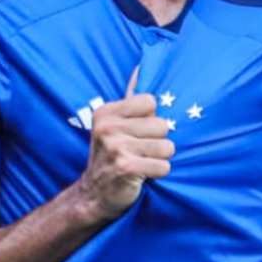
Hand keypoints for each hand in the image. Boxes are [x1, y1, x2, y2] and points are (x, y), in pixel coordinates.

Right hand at [76, 68, 173, 218]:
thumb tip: (142, 66)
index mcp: (106, 112)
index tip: (137, 132)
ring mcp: (115, 147)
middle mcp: (107, 127)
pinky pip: (164, 166)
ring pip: (167, 147)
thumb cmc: (112, 156)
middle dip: (158, 142)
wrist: (93, 194)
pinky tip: (141, 175)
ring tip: (140, 162)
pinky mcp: (126, 167)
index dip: (151, 120)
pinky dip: (158, 173)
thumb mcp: (114, 125)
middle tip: (139, 152)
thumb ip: (131, 100)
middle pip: (163, 125)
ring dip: (159, 159)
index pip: (151, 102)